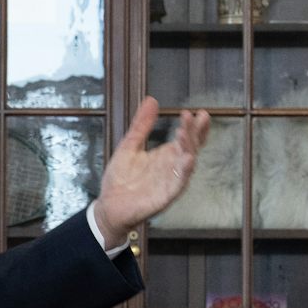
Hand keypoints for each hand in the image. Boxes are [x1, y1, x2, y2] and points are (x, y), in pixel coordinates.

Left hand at [92, 96, 211, 239]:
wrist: (109, 206)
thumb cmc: (120, 180)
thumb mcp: (129, 145)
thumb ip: (141, 125)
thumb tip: (151, 100)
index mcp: (166, 156)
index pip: (187, 139)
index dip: (195, 127)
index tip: (198, 112)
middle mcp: (171, 168)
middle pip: (190, 148)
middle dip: (194, 132)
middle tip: (193, 116)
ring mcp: (170, 182)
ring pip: (186, 163)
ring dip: (189, 148)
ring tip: (185, 132)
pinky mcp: (165, 196)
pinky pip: (179, 184)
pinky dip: (184, 172)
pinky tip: (187, 160)